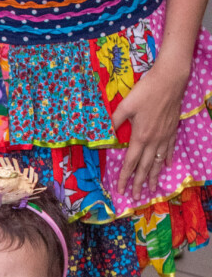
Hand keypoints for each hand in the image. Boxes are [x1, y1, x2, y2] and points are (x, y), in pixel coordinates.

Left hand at [112, 58, 188, 200]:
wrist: (170, 79)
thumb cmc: (146, 91)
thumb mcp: (125, 105)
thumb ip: (114, 121)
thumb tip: (104, 134)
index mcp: (140, 137)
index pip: (130, 163)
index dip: (124, 178)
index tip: (120, 190)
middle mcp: (153, 141)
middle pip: (145, 167)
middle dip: (140, 184)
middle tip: (136, 197)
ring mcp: (165, 136)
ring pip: (158, 162)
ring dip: (155, 177)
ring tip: (153, 190)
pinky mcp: (172, 129)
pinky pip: (170, 149)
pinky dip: (167, 159)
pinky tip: (167, 166)